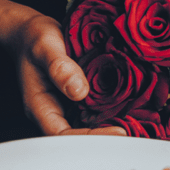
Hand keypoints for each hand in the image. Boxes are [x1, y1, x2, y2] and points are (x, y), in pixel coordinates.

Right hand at [0, 0, 125, 136]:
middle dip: (105, 136)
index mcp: (40, 106)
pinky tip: (128, 107)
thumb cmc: (35, 38)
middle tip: (133, 130)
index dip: (89, 138)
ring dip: (110, 125)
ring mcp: (66, 105)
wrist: (32, 32)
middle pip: (78, 135)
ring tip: (137, 122)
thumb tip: (79, 91)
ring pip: (88, 124)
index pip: (62, 134)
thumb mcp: (45, 46)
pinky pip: (93, 109)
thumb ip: (60, 68)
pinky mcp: (77, 96)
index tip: (117, 131)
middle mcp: (53, 111)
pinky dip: (109, 110)